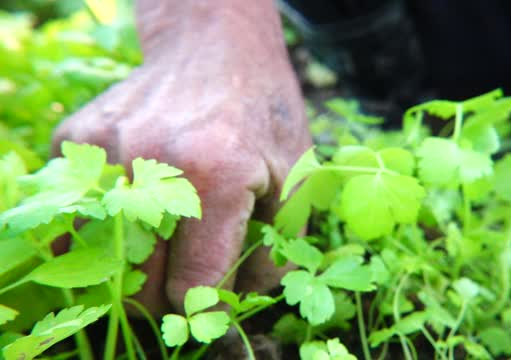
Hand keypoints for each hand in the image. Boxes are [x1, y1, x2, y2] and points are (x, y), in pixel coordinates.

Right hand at [52, 0, 310, 312]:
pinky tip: (134, 200)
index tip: (212, 296)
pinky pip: (78, 209)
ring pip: (100, 251)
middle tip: (184, 275)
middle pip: (139, 279)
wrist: (213, 45)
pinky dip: (103, 223)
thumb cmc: (262, 112)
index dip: (206, 302)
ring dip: (128, 265)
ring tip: (158, 245)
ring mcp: (106, 147)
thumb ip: (277, 246)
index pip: (194, 282)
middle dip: (165, 293)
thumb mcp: (296, 174)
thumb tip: (245, 296)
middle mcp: (150, 162)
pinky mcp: (76, 138)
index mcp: (215, 174)